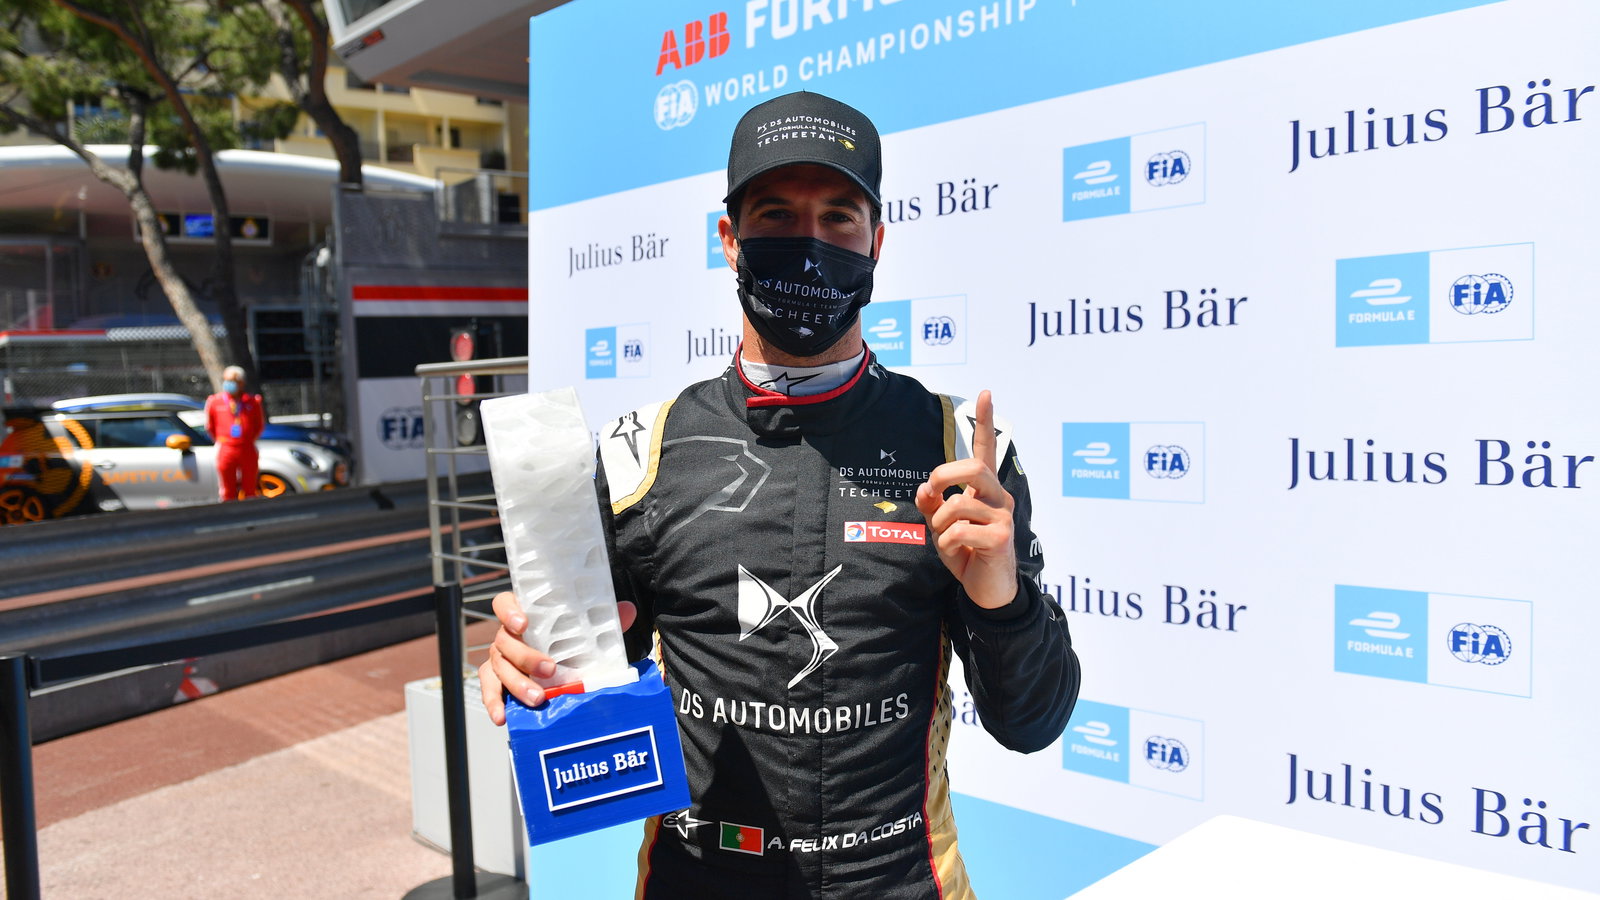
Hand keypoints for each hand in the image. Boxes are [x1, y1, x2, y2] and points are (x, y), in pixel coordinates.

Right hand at [478, 592, 637, 724]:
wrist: (558, 661)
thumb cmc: (565, 640)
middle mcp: (506, 635)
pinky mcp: (496, 680)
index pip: (504, 603)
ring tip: (537, 698)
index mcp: (523, 615)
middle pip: (505, 642)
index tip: (524, 624)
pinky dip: (494, 703)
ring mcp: (499, 658)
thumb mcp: (583, 629)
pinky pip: (490, 690)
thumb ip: (601, 619)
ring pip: (499, 668)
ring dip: (517, 684)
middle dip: (526, 657)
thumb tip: (628, 610)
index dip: (509, 612)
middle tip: (549, 670)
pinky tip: (503, 716)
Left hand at [914, 390, 1018, 609]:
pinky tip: (957, 553)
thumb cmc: (967, 552)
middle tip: (932, 493)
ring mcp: (1002, 516)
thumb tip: (923, 488)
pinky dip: (947, 545)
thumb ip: (932, 503)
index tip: (986, 392)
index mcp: (985, 490)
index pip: (987, 448)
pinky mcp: (1001, 538)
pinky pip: (958, 531)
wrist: (988, 589)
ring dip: (940, 523)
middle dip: (942, 477)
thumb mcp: (942, 525)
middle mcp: (998, 497)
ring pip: (957, 504)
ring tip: (946, 539)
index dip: (984, 421)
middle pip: (972, 468)